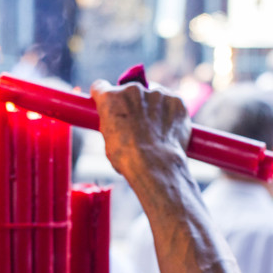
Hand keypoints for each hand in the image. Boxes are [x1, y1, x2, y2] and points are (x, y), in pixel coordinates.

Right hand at [90, 79, 190, 187]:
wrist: (155, 165)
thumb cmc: (127, 157)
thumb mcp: (107, 139)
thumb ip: (112, 122)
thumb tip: (119, 123)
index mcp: (110, 98)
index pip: (101, 87)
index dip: (104, 97)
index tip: (110, 105)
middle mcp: (133, 89)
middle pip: (130, 91)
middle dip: (132, 105)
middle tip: (137, 124)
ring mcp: (157, 93)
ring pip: (153, 96)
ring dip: (152, 108)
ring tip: (155, 130)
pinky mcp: (176, 100)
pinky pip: (171, 102)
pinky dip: (170, 113)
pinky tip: (168, 129)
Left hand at [91, 79, 243, 272]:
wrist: (154, 165)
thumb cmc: (168, 170)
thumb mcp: (178, 154)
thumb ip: (171, 147)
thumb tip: (181, 182)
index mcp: (176, 104)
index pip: (156, 95)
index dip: (143, 108)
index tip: (135, 119)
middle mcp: (156, 92)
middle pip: (134, 90)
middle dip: (127, 106)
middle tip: (120, 129)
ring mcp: (135, 92)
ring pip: (118, 93)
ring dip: (112, 108)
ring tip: (108, 130)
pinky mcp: (114, 97)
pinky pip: (100, 90)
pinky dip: (96, 99)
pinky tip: (91, 109)